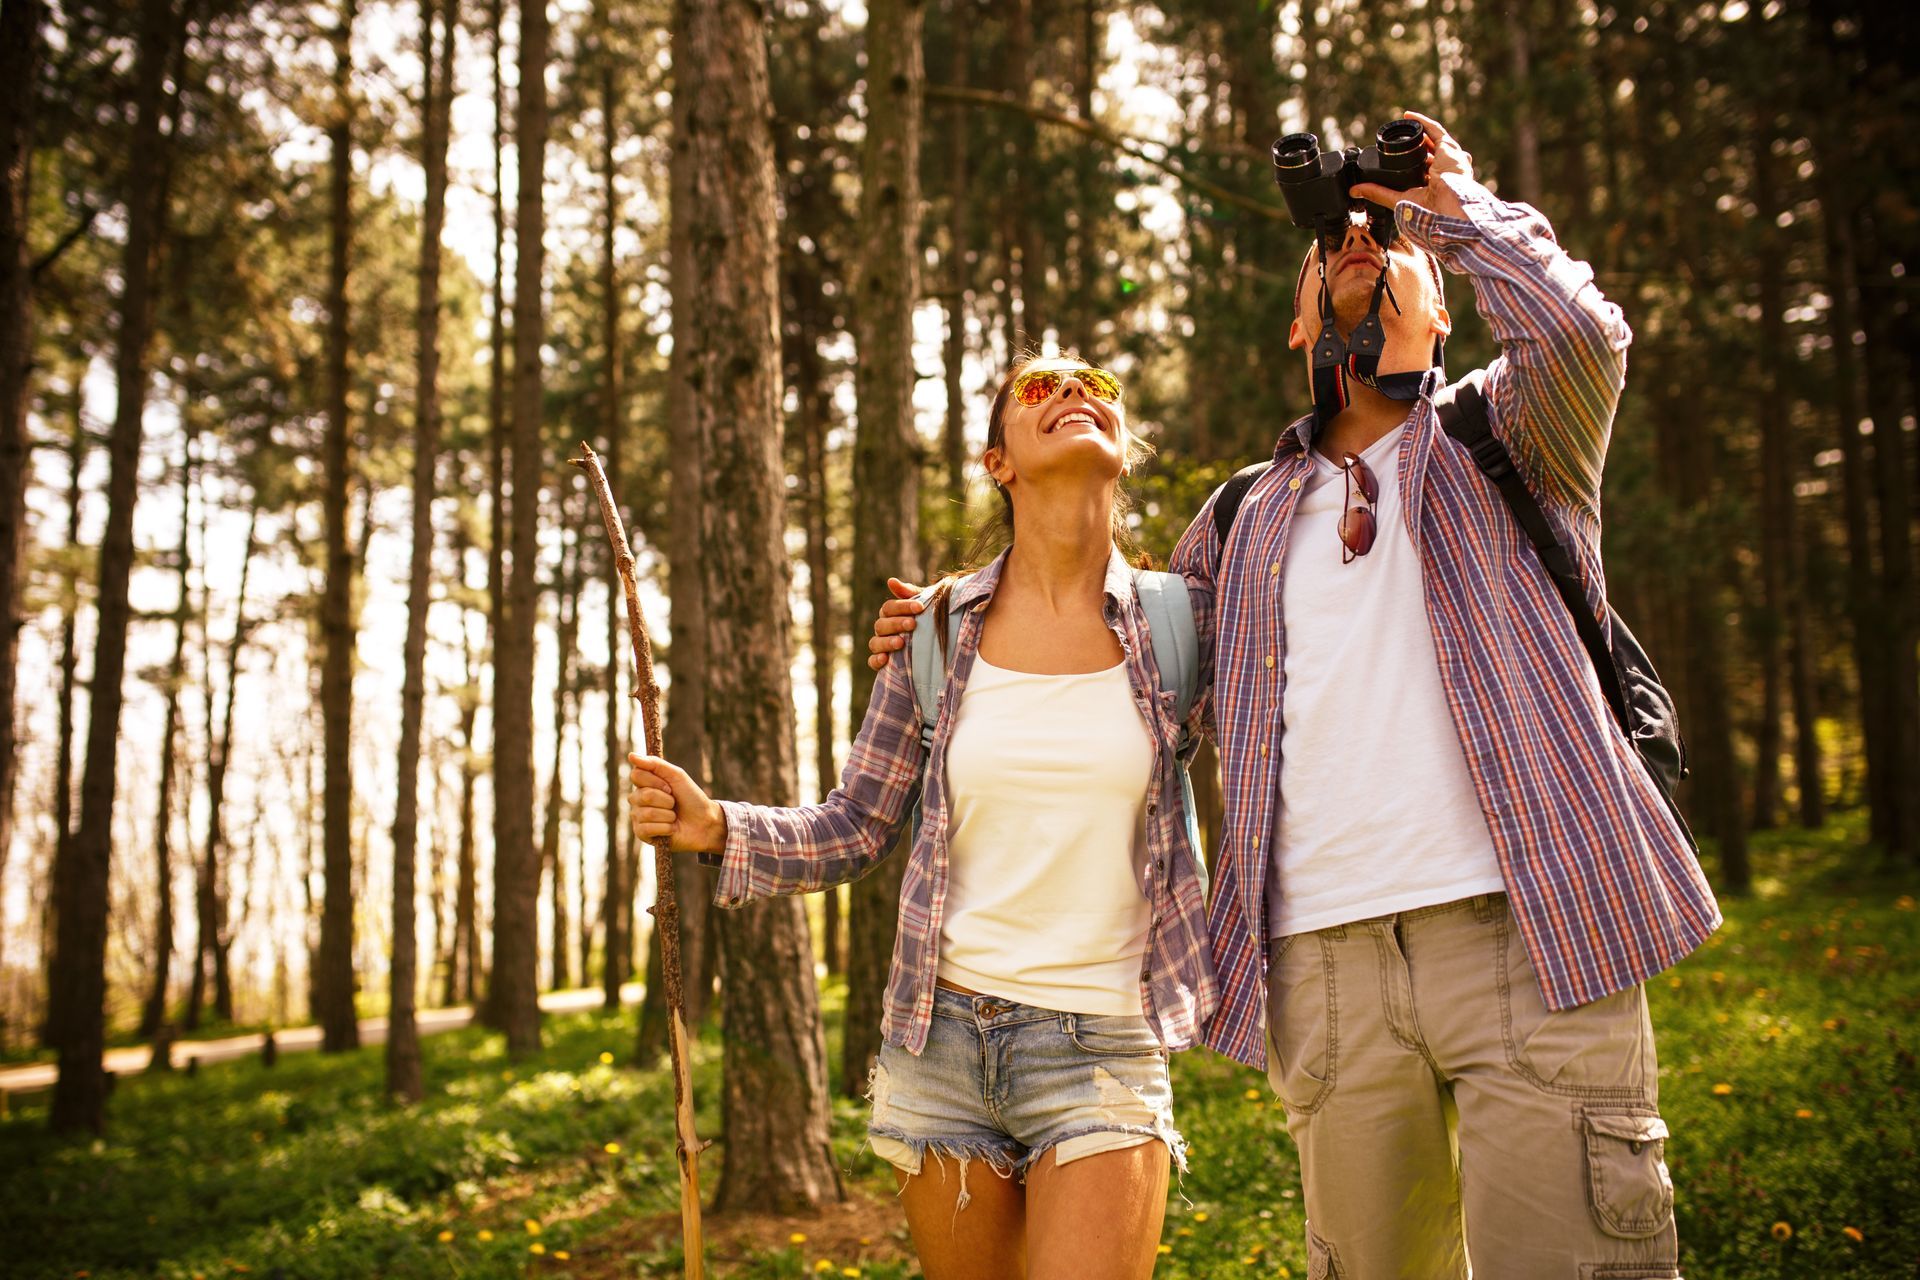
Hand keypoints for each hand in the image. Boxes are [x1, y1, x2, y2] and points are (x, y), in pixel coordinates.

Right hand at [628, 753, 726, 852]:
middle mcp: (638, 800)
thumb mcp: (676, 776)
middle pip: (643, 795)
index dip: (656, 781)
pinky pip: (647, 828)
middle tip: (674, 803)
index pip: (636, 776)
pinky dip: (666, 828)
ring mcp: (638, 817)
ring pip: (647, 813)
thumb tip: (631, 755)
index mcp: (644, 784)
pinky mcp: (642, 834)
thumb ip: (655, 764)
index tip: (670, 787)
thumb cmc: (691, 798)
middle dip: (666, 800)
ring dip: (668, 814)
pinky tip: (672, 828)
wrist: (705, 822)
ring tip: (674, 816)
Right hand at [865, 576, 924, 671]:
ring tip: (901, 642)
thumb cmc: (929, 620)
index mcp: (890, 614)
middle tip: (912, 624)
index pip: (889, 608)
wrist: (938, 645)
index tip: (919, 607)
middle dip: (896, 624)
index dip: (902, 606)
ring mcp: (881, 646)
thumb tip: (890, 581)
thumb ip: (909, 593)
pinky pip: (872, 662)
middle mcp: (882, 629)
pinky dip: (876, 660)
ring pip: (875, 643)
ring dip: (886, 642)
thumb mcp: (922, 606)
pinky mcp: (882, 663)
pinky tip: (885, 659)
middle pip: (881, 624)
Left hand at [1350, 110, 1472, 222]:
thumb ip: (1378, 193)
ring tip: (1401, 129)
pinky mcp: (1449, 148)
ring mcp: (1449, 159)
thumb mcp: (1399, 199)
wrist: (1446, 207)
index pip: (1423, 172)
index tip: (1395, 161)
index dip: (1411, 165)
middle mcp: (1445, 172)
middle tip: (1397, 145)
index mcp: (1436, 188)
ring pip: (1432, 141)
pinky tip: (1408, 115)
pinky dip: (1422, 122)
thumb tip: (1354, 191)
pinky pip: (1435, 130)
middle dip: (1414, 148)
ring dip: (1417, 134)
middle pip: (1428, 155)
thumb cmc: (1430, 211)